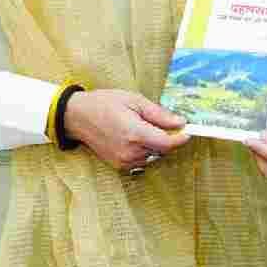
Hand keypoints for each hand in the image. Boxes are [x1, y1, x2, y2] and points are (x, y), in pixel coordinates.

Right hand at [63, 89, 189, 170]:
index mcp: (135, 134)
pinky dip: (146, 150)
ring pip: (153, 156)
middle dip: (168, 138)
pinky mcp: (119, 165)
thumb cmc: (105, 103)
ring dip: (156, 145)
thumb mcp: (134, 100)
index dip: (181, 138)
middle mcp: (130, 152)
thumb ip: (158, 114)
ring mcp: (124, 161)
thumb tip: (180, 122)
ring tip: (145, 127)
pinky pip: (142, 160)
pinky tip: (137, 136)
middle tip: (166, 123)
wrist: (77, 117)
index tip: (188, 131)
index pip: (168, 144)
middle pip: (162, 151)